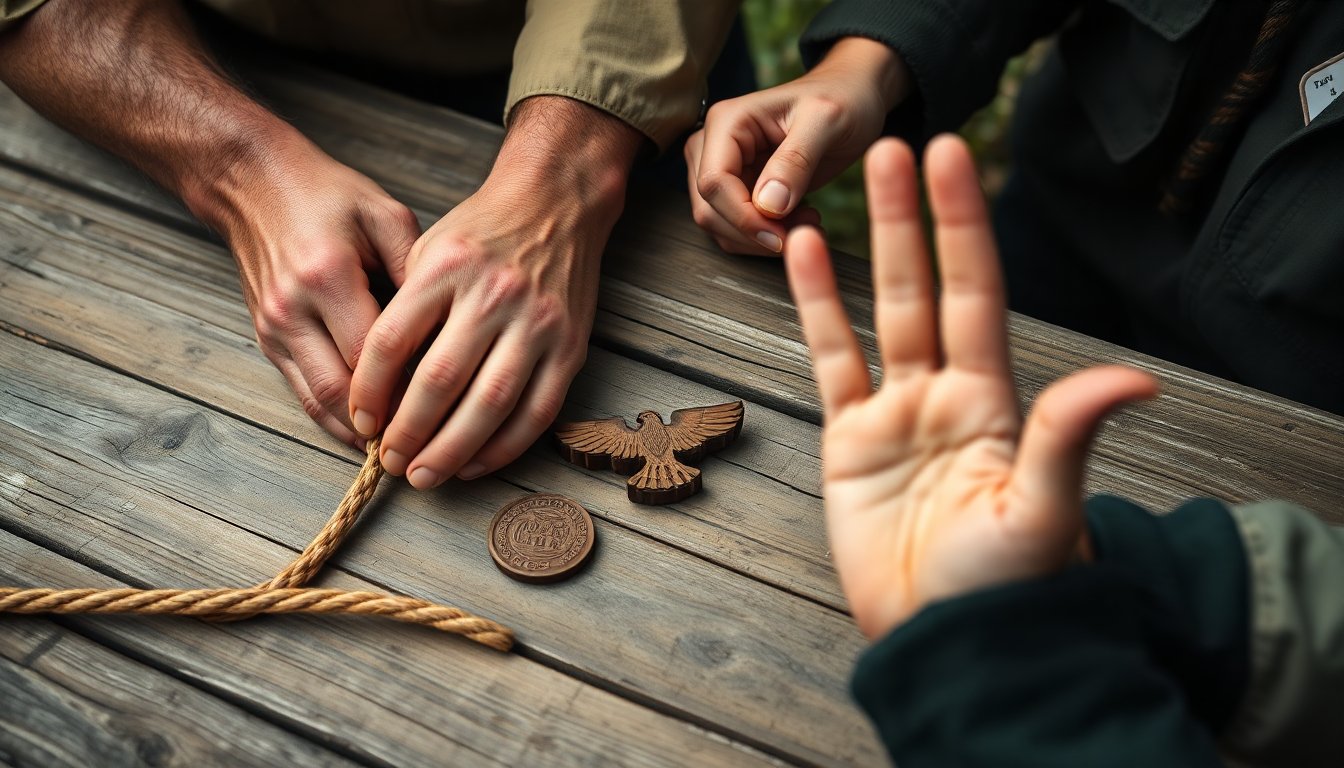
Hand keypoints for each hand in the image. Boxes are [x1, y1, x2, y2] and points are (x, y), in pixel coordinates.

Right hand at [205, 131, 419, 445]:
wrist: (254, 183)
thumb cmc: (328, 195)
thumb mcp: (385, 216)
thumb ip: (417, 269)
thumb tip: (449, 327)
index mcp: (328, 275)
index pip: (373, 354)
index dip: (409, 389)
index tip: (447, 409)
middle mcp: (293, 308)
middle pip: (341, 389)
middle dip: (385, 423)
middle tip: (427, 444)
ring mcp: (273, 327)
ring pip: (317, 401)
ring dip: (358, 432)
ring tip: (400, 450)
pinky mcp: (265, 337)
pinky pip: (301, 391)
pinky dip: (335, 418)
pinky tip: (369, 432)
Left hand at [349, 96, 642, 489]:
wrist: (557, 204)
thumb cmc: (483, 232)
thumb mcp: (429, 248)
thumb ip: (404, 307)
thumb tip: (378, 387)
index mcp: (447, 268)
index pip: (392, 341)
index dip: (369, 390)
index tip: (360, 420)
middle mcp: (493, 295)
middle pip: (439, 380)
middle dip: (408, 431)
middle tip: (389, 461)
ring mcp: (537, 323)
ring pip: (489, 404)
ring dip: (451, 450)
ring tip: (424, 475)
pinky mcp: (570, 347)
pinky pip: (537, 412)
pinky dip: (504, 447)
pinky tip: (475, 464)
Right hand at [685, 37, 906, 254]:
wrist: (850, 98)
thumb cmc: (841, 100)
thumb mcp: (827, 121)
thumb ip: (796, 159)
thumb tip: (768, 205)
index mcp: (726, 121)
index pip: (714, 183)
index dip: (744, 218)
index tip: (782, 237)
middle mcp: (712, 144)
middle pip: (709, 209)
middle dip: (753, 231)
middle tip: (805, 226)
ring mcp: (721, 167)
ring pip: (718, 224)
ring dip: (760, 237)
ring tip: (807, 220)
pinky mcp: (736, 187)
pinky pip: (735, 227)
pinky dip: (764, 235)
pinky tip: (798, 220)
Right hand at [785, 136, 1158, 639]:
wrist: (943, 642)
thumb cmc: (1005, 587)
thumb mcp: (1043, 511)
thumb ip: (1068, 435)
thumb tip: (1135, 379)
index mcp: (994, 402)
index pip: (976, 294)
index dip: (963, 228)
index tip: (954, 164)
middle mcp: (944, 394)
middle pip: (924, 288)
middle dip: (914, 219)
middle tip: (901, 146)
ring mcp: (894, 415)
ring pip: (875, 314)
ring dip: (862, 249)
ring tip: (853, 186)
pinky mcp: (849, 443)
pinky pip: (830, 362)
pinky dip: (815, 310)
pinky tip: (802, 257)